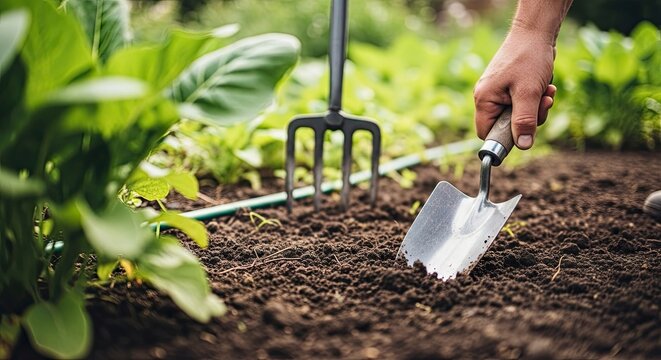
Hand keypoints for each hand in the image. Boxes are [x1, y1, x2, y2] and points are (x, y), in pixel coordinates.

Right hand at [473, 28, 556, 148]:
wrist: (535, 32)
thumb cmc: (528, 58)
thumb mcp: (529, 93)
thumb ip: (525, 121)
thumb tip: (523, 146)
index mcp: (484, 100)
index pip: (487, 133)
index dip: (505, 137)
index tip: (525, 133)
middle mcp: (487, 97)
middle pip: (505, 125)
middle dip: (528, 118)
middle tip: (542, 104)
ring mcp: (499, 92)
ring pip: (517, 115)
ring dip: (536, 108)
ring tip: (547, 93)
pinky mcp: (510, 87)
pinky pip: (522, 103)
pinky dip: (536, 99)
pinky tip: (546, 88)